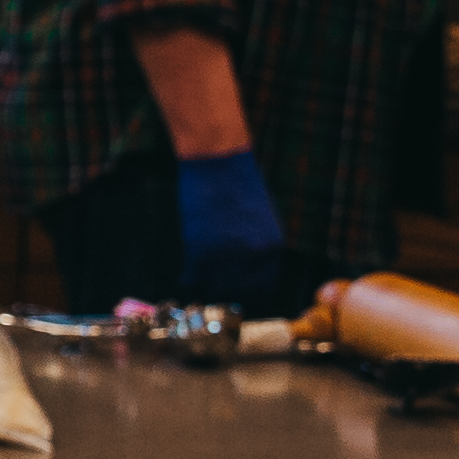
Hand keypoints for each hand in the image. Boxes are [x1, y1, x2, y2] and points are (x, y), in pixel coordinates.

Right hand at [172, 148, 290, 305]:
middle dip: (225, 297)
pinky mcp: (200, 253)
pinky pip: (192, 280)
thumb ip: (260, 249)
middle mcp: (254, 259)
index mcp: (273, 249)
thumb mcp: (263, 220)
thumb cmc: (239, 185)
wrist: (218, 162)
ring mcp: (227, 258)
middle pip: (240, 295)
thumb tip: (247, 274)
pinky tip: (186, 273)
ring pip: (214, 292)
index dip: (248, 295)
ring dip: (205, 291)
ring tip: (198, 284)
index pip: (264, 289)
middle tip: (212, 292)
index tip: (234, 295)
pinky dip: (187, 280)